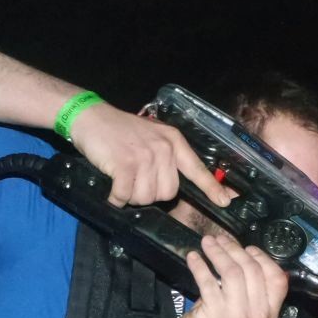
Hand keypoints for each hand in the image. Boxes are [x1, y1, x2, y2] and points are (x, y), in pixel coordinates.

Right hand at [67, 101, 232, 208]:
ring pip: (147, 197)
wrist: (91, 116)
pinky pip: (126, 195)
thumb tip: (174, 186)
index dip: (211, 188)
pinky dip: (117, 198)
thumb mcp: (152, 137)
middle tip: (134, 183)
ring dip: (132, 197)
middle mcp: (164, 149)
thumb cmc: (121, 131)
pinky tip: (112, 192)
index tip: (226, 201)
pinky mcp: (125, 164)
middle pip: (168, 193)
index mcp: (174, 142)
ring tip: (122, 181)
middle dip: (150, 195)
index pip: (197, 168)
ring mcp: (145, 156)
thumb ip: (166, 158)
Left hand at [167, 235, 287, 317]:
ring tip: (207, 243)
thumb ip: (251, 285)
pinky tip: (193, 257)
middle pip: (252, 269)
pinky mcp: (216, 314)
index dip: (262, 257)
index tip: (246, 247)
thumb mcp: (245, 307)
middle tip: (219, 239)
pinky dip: (199, 265)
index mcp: (270, 312)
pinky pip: (208, 281)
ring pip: (232, 272)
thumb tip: (243, 249)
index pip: (277, 278)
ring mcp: (238, 315)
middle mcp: (258, 315)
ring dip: (218, 253)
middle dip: (234, 249)